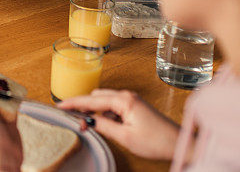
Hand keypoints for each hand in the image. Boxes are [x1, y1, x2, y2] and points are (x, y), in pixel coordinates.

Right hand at [57, 89, 180, 159]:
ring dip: (95, 111)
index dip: (74, 103)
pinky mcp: (135, 107)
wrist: (179, 144)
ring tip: (88, 126)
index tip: (59, 106)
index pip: (91, 99)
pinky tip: (104, 125)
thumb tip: (86, 121)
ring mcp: (132, 100)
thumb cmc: (157, 141)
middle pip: (96, 96)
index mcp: (124, 100)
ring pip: (104, 101)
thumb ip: (103, 126)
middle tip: (74, 121)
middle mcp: (127, 96)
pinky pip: (113, 106)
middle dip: (83, 107)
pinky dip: (105, 114)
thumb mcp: (125, 137)